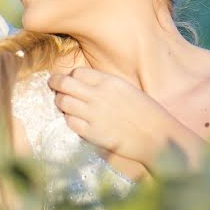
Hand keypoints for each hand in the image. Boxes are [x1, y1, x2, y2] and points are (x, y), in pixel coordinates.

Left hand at [48, 68, 204, 167]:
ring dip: (61, 102)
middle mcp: (97, 95)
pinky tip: (75, 120)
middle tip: (53, 84)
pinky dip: (69, 119)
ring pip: (63, 102)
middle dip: (55, 83)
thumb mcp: (126, 88)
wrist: (156, 137)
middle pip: (64, 84)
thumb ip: (105, 85)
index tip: (72, 80)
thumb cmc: (146, 112)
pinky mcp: (92, 133)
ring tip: (63, 103)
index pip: (77, 72)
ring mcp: (93, 114)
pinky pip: (70, 122)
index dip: (72, 76)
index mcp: (108, 81)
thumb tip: (85, 84)